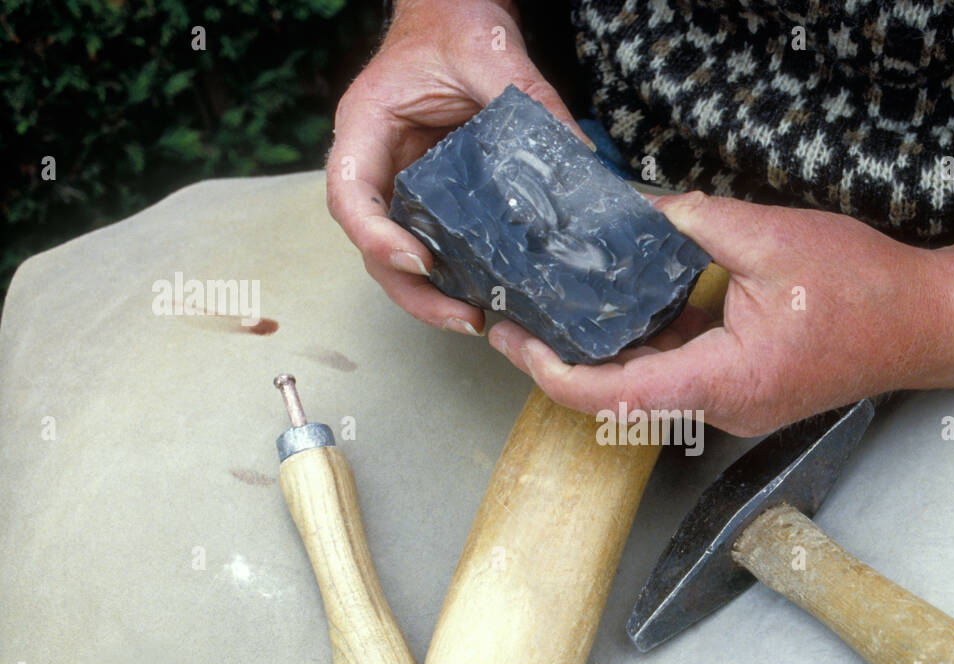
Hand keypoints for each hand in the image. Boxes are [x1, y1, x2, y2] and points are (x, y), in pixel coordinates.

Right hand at [325, 0, 583, 335]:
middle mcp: (377, 164)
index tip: (419, 260)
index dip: (376, 237)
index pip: (348, 195)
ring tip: (478, 320)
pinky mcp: (433, 198)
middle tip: (463, 317)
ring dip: (433, 295)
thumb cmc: (456, 22)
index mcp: (367, 126)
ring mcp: (403, 185)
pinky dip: (456, 275)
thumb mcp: (492, 54)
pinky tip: (491, 296)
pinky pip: (436, 244)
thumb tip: (582, 158)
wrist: (457, 12)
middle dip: (412, 289)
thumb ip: (532, 101)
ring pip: (400, 257)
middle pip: (372, 245)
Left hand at [489, 192, 953, 435]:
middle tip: (518, 316)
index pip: (618, 396)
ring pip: (648, 389)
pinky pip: (678, 377)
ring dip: (605, 352)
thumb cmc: (865, 290)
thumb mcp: (771, 238)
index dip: (556, 375)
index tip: (517, 344)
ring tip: (556, 306)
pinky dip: (645, 346)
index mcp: (726, 380)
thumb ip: (693, 225)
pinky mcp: (740, 394)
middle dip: (565, 360)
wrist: (925, 325)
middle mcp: (723, 409)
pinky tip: (622, 305)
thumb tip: (631, 210)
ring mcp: (731, 408)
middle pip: (622, 398)